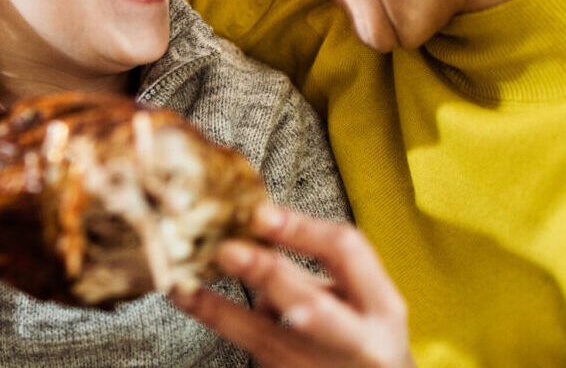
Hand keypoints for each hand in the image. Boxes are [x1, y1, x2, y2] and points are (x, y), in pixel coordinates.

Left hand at [172, 204, 414, 367]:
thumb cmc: (366, 333)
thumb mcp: (361, 295)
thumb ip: (318, 266)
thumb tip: (254, 231)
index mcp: (382, 305)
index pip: (346, 253)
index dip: (301, 228)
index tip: (260, 212)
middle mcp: (360, 344)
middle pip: (311, 306)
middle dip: (267, 274)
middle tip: (227, 250)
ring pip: (268, 341)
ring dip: (220, 310)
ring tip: (182, 286)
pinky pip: (257, 354)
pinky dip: (223, 325)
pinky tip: (193, 302)